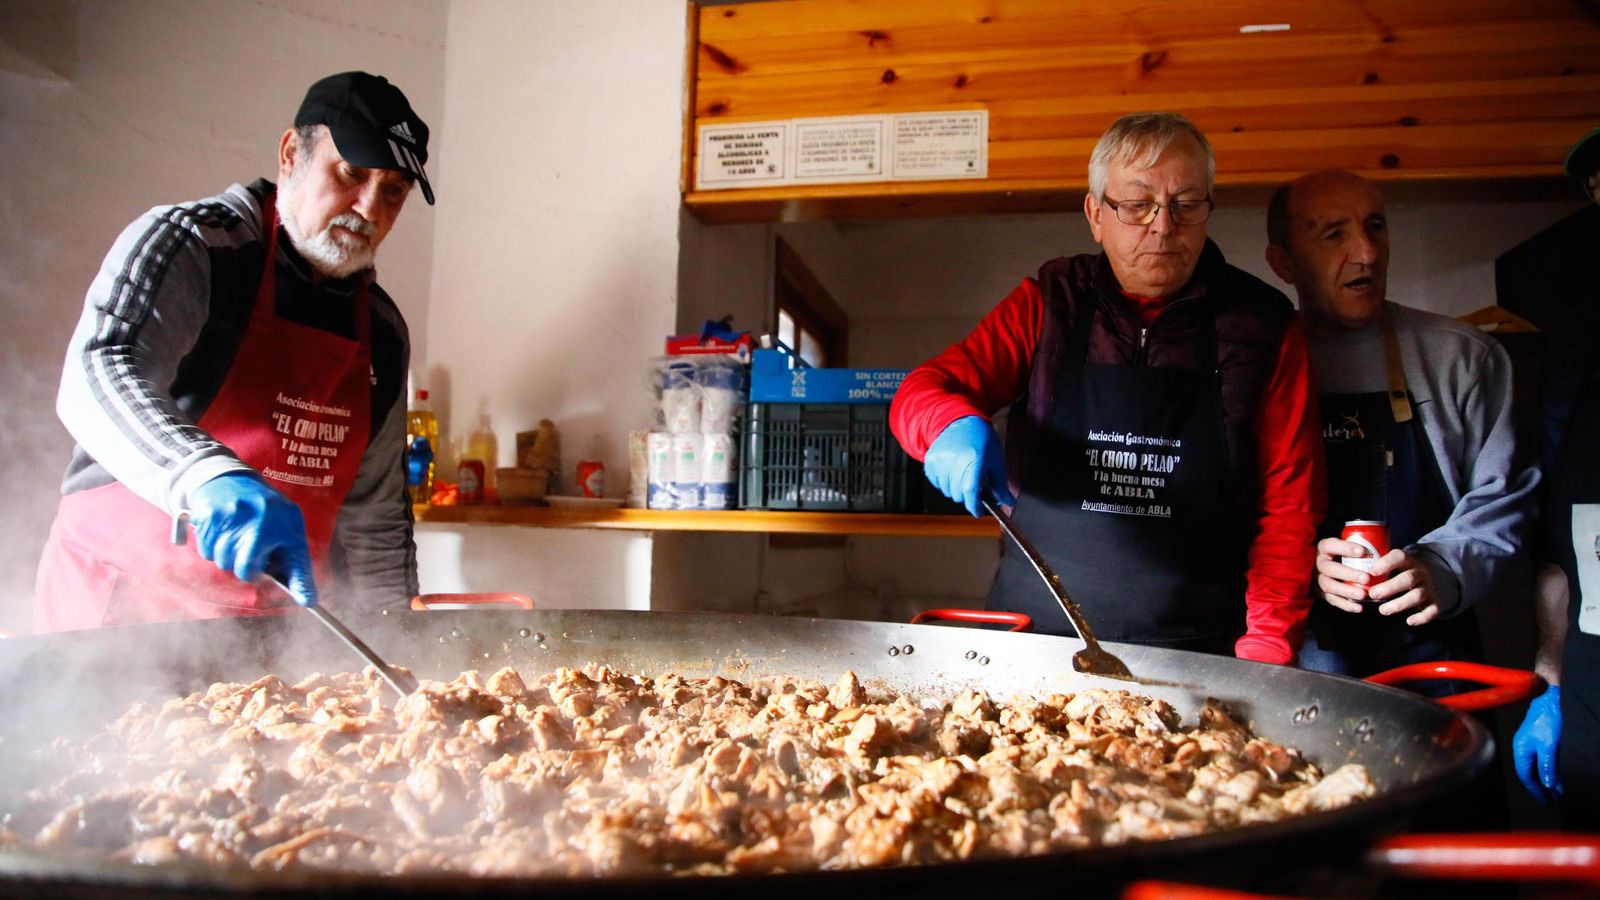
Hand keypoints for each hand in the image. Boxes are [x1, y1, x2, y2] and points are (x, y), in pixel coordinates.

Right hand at [188, 473, 317, 605]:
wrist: (229, 478)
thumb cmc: (261, 509)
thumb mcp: (284, 525)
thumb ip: (290, 558)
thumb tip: (305, 597)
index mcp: (287, 524)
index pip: (297, 559)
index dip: (302, 583)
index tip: (309, 602)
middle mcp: (264, 521)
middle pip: (246, 571)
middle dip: (245, 569)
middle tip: (248, 557)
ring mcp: (235, 518)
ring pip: (224, 562)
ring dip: (227, 556)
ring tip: (235, 536)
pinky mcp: (211, 516)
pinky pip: (206, 551)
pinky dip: (211, 547)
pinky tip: (221, 530)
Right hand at [923, 416, 1015, 516]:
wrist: (962, 421)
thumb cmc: (982, 440)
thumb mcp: (996, 460)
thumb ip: (1000, 485)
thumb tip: (1008, 503)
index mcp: (974, 460)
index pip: (970, 491)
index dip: (974, 506)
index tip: (978, 512)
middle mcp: (954, 460)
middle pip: (958, 494)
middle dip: (967, 495)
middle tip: (974, 485)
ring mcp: (940, 460)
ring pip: (946, 491)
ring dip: (955, 489)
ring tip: (962, 474)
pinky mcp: (930, 460)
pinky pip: (936, 483)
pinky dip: (944, 482)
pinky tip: (952, 470)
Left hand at [1314, 539, 1440, 624]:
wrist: (1431, 576)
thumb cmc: (1399, 571)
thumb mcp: (1390, 563)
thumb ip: (1372, 565)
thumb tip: (1339, 568)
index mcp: (1406, 560)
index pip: (1398, 557)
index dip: (1386, 563)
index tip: (1372, 571)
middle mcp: (1419, 572)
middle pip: (1407, 578)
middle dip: (1390, 587)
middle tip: (1373, 594)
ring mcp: (1428, 587)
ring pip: (1417, 595)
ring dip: (1400, 603)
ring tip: (1383, 610)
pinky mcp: (1435, 602)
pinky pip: (1431, 611)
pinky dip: (1421, 617)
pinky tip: (1409, 621)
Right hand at [1513, 685, 1562, 803]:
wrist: (1550, 696)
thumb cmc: (1548, 718)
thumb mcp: (1549, 744)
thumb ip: (1548, 765)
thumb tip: (1548, 784)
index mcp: (1521, 749)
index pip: (1526, 776)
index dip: (1536, 790)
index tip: (1546, 802)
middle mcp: (1524, 748)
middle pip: (1532, 773)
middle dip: (1543, 788)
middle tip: (1554, 801)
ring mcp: (1533, 744)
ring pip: (1539, 767)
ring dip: (1549, 780)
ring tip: (1559, 793)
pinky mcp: (1541, 740)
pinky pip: (1545, 761)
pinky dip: (1552, 771)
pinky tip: (1559, 777)